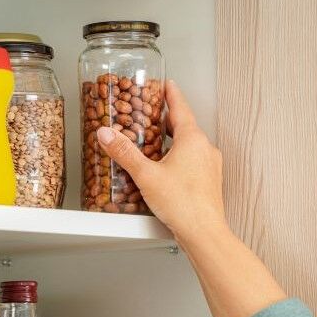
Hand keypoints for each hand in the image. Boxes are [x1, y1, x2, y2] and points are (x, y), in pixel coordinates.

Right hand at [96, 80, 226, 241]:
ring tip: (154, 141)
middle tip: (153, 112)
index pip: (181, 107)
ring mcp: (209, 166)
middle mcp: (205, 149)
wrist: (204, 232)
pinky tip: (166, 168)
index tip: (167, 84)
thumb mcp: (145, 175)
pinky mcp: (208, 181)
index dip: (171, 94)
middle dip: (167, 119)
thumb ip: (124, 153)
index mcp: (192, 140)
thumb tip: (107, 134)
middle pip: (184, 126)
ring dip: (172, 140)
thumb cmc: (182, 203)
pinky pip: (193, 161)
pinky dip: (179, 157)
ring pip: (189, 145)